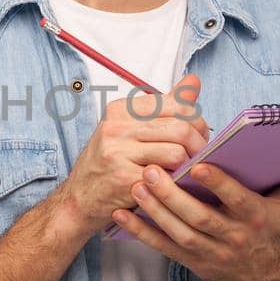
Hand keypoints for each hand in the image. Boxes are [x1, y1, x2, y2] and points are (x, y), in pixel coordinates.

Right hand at [52, 73, 209, 235]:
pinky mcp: (124, 179)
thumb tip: (193, 81)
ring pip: (177, 152)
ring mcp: (118, 152)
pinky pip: (166, 177)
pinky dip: (177, 181)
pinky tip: (173, 184)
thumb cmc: (109, 163)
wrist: (79, 199)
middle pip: (181, 127)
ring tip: (186, 171)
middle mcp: (117, 127)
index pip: (176, 104)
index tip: (198, 135)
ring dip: (190, 165)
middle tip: (200, 156)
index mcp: (121, 109)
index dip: (197, 121)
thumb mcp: (130, 128)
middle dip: (199, 144)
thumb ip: (164, 106)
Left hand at [112, 146, 279, 280]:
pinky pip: (161, 247)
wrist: (260, 278)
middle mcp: (231, 236)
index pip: (236, 199)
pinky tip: (121, 214)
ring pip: (177, 233)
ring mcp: (208, 251)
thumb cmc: (270, 229)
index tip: (198, 166)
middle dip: (173, 196)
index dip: (218, 184)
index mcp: (255, 217)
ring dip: (154, 211)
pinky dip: (139, 232)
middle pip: (199, 217)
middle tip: (151, 171)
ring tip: (135, 186)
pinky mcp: (189, 260)